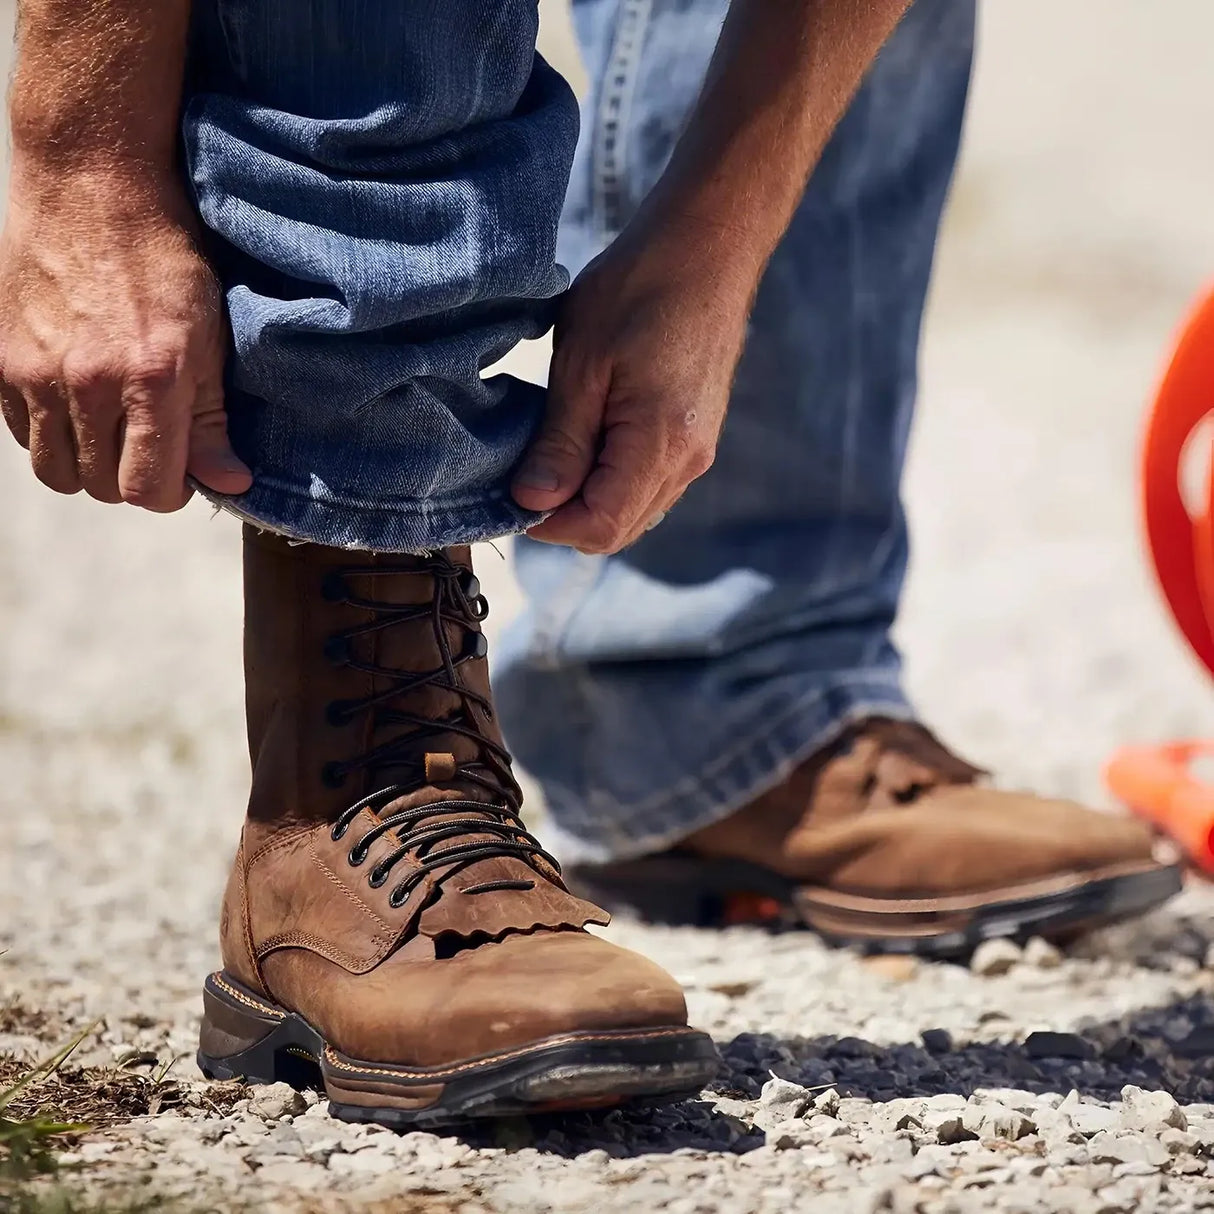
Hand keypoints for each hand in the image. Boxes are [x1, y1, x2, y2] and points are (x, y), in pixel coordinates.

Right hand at [0, 167, 250, 510]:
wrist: (91, 185)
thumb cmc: (164, 260)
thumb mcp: (208, 337)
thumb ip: (212, 419)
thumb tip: (229, 483)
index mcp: (151, 380)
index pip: (149, 491)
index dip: (170, 492)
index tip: (180, 469)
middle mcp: (88, 382)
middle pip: (102, 487)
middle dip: (130, 479)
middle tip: (148, 446)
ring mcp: (35, 371)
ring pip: (56, 471)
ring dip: (87, 465)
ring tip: (111, 430)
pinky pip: (20, 433)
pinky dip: (48, 433)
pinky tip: (75, 403)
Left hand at [511, 222, 751, 552]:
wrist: (708, 243)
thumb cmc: (642, 288)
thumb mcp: (582, 364)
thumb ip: (560, 442)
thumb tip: (532, 501)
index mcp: (662, 446)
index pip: (601, 527)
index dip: (549, 523)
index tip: (511, 490)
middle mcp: (688, 461)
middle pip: (618, 528)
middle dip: (565, 514)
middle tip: (523, 469)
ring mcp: (697, 450)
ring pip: (633, 509)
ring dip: (587, 495)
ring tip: (552, 445)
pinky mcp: (695, 435)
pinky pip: (647, 482)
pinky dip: (610, 477)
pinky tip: (585, 434)